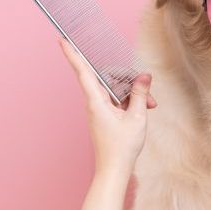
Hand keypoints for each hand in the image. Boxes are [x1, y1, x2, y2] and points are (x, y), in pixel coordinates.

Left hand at [59, 37, 156, 175]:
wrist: (114, 170)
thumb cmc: (122, 147)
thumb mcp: (136, 117)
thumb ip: (139, 93)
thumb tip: (144, 75)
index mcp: (96, 101)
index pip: (83, 71)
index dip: (72, 54)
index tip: (62, 39)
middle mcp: (94, 103)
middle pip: (108, 78)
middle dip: (129, 80)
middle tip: (148, 94)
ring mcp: (99, 109)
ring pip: (115, 89)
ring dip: (132, 93)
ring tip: (149, 104)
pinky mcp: (105, 115)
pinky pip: (116, 99)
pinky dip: (130, 101)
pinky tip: (143, 107)